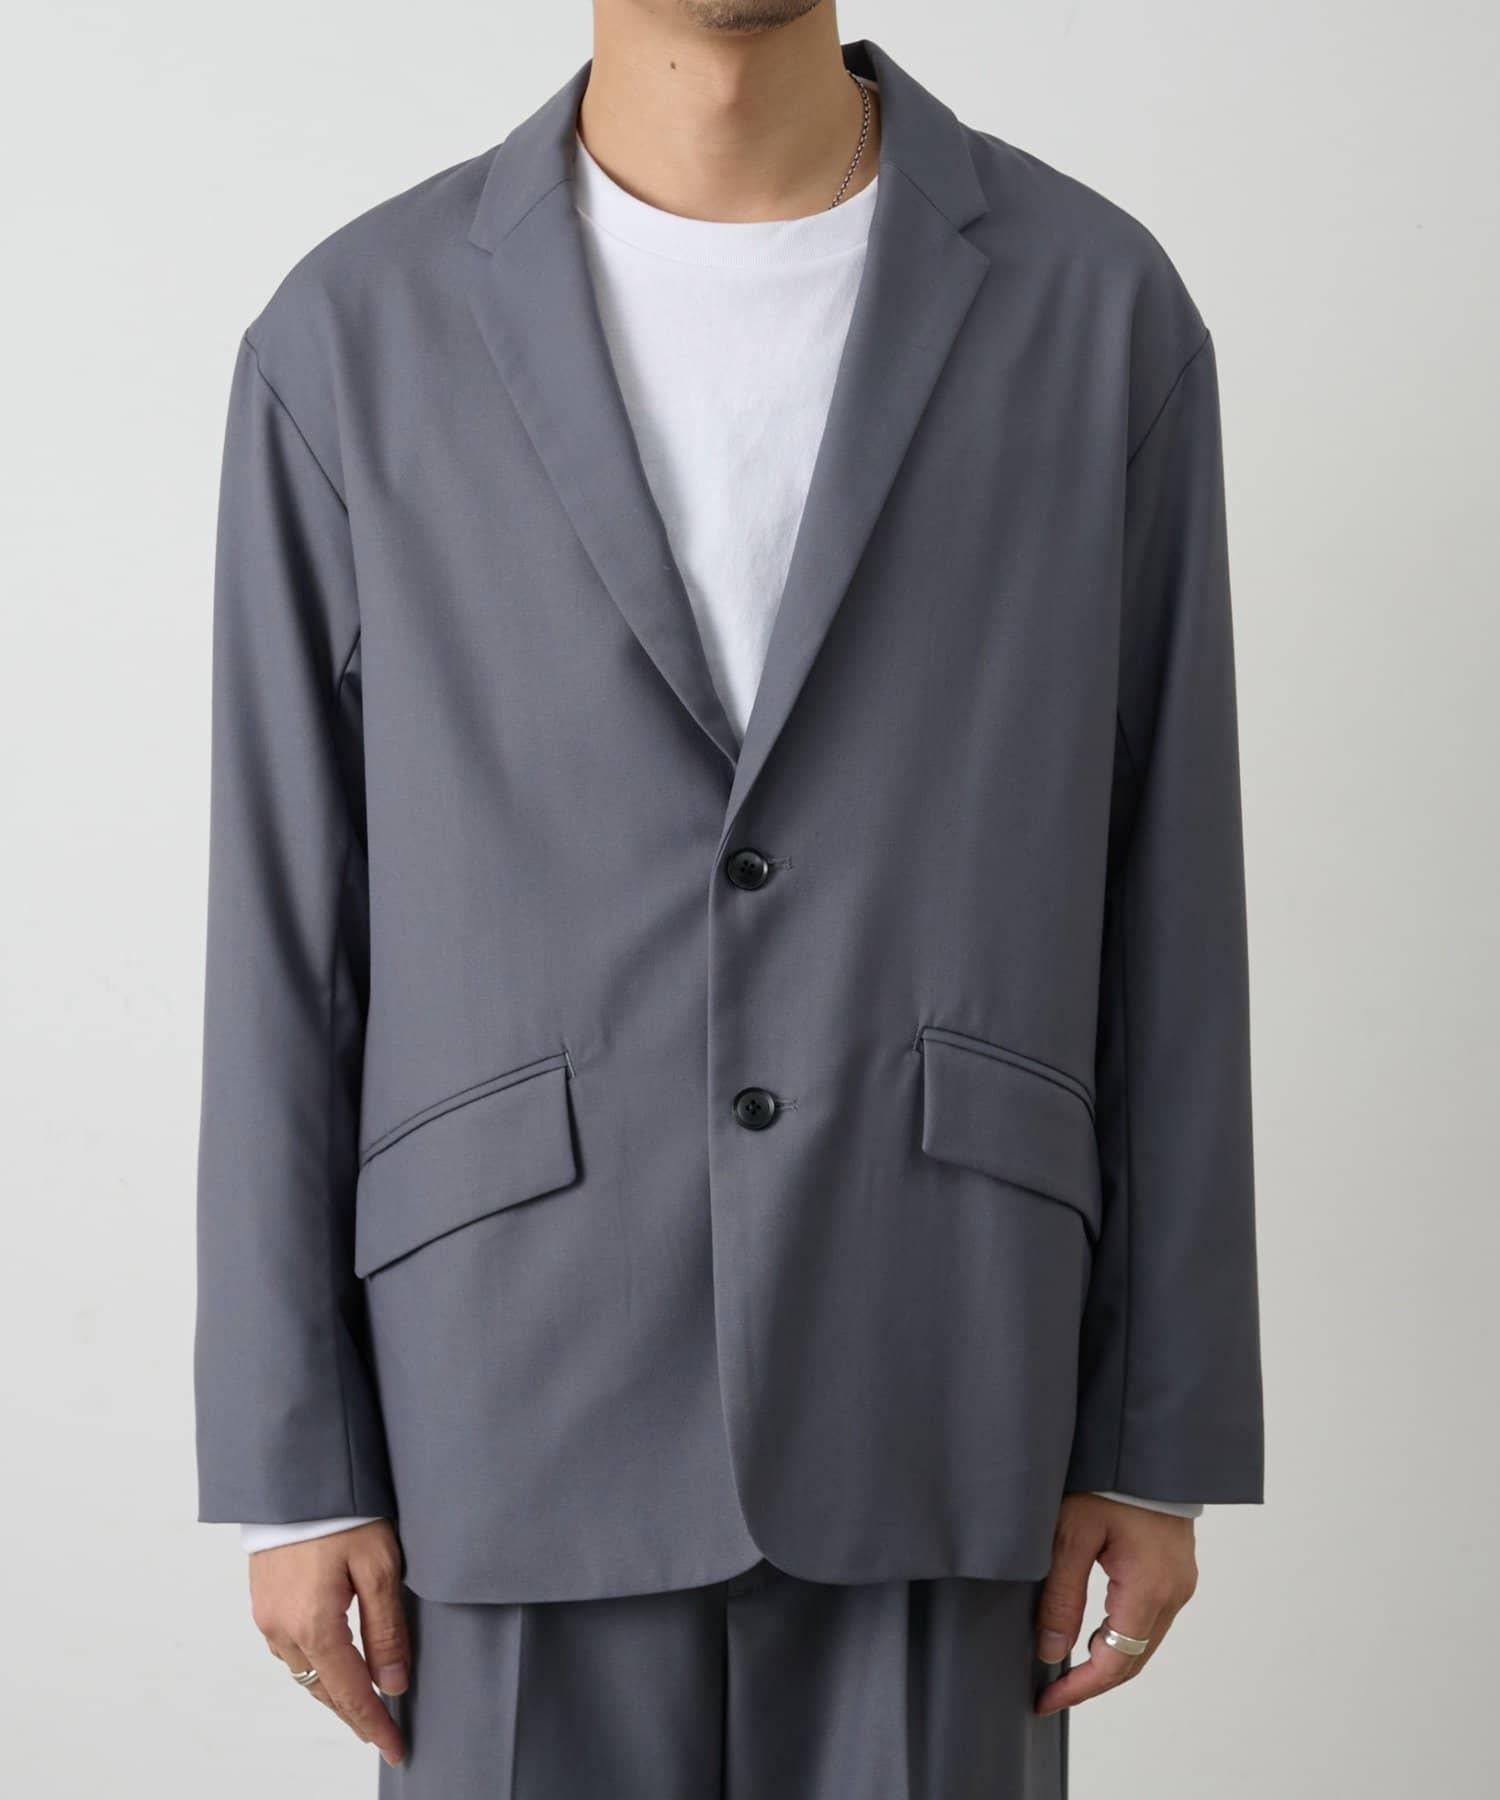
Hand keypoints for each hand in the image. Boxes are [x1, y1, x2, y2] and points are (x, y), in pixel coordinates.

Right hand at [249, 1520, 408, 1766]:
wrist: (295, 1474)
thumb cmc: (341, 1511)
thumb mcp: (378, 1565)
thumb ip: (386, 1628)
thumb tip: (393, 1684)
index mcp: (314, 1625)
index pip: (351, 1693)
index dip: (375, 1724)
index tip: (396, 1750)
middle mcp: (283, 1628)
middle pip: (323, 1690)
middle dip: (354, 1715)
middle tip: (383, 1735)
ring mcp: (267, 1616)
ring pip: (304, 1672)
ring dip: (332, 1691)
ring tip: (363, 1704)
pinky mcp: (263, 1600)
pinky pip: (290, 1650)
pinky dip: (314, 1665)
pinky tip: (332, 1663)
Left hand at [1034, 1493, 1196, 1714]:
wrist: (1145, 1443)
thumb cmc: (1108, 1479)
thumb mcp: (1072, 1532)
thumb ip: (1062, 1595)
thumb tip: (1051, 1651)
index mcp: (1149, 1589)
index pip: (1115, 1663)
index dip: (1079, 1688)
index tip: (1045, 1701)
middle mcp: (1173, 1593)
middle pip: (1133, 1659)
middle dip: (1092, 1681)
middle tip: (1050, 1692)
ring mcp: (1180, 1582)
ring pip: (1143, 1642)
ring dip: (1108, 1660)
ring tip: (1064, 1667)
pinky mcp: (1176, 1571)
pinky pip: (1150, 1619)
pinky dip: (1121, 1636)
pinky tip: (1092, 1634)